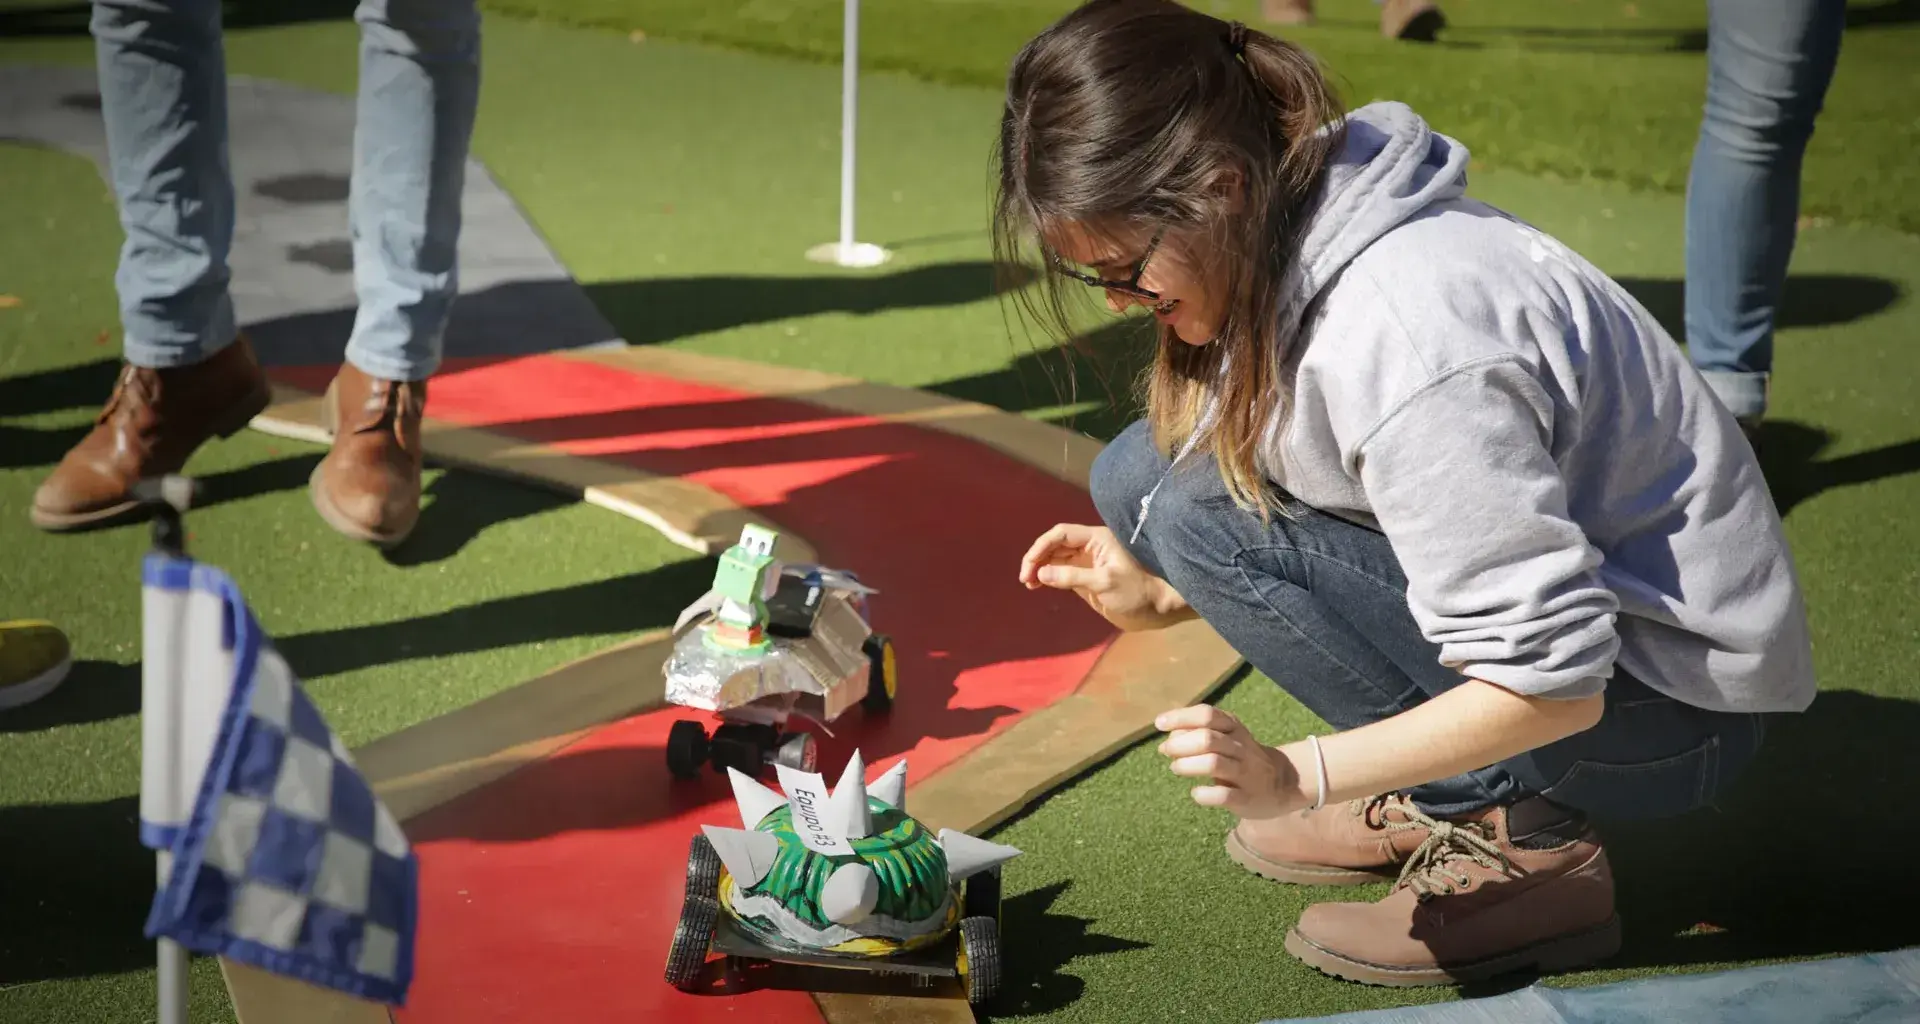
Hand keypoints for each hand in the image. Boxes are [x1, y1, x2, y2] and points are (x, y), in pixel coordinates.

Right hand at [1018, 523, 1190, 630]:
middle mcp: (1089, 548)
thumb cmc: (1137, 591)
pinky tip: (1039, 585)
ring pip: (1055, 559)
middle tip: (1025, 578)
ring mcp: (1087, 564)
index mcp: (1096, 539)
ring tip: (1029, 583)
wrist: (1158, 610)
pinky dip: (1048, 577)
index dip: (1041, 547)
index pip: (1061, 534)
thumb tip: (1041, 573)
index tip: (1030, 566)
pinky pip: (1061, 574)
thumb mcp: (1105, 582)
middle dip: (1037, 558)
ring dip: (1040, 568)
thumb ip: (1072, 577)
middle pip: (1055, 545)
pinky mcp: (1087, 580)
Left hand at [1153, 705, 1307, 818]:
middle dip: (1180, 744)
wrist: (1285, 783)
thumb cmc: (1242, 758)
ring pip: (1214, 764)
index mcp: (1234, 728)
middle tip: (1165, 751)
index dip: (1181, 717)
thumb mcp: (1227, 738)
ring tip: (1176, 768)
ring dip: (1188, 765)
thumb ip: (1198, 734)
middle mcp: (1241, 748)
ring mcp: (1246, 773)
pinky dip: (1204, 794)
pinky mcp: (1247, 798)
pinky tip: (1196, 793)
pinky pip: (1224, 796)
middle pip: (1208, 739)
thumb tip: (1168, 739)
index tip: (1159, 723)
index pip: (1207, 714)